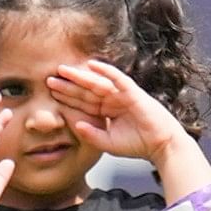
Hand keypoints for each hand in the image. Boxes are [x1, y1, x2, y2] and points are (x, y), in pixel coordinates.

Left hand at [45, 60, 186, 161]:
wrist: (161, 145)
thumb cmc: (138, 144)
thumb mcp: (108, 143)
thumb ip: (91, 135)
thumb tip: (75, 125)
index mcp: (106, 111)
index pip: (83, 102)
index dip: (67, 97)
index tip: (50, 92)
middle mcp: (112, 100)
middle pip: (86, 90)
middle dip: (68, 85)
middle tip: (49, 78)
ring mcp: (122, 95)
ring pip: (97, 83)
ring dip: (80, 76)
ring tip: (64, 70)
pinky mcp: (133, 93)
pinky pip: (117, 79)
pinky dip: (106, 71)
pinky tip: (92, 64)